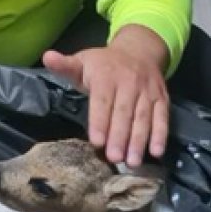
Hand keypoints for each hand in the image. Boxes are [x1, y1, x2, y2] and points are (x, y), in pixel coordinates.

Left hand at [43, 25, 170, 167]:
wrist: (139, 49)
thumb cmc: (104, 64)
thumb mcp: (82, 61)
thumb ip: (65, 66)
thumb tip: (47, 57)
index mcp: (106, 75)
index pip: (102, 100)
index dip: (100, 121)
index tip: (97, 142)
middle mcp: (129, 82)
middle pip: (124, 112)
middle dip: (119, 136)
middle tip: (114, 158)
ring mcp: (147, 91)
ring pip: (143, 117)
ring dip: (139, 140)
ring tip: (132, 162)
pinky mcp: (161, 98)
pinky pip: (162, 116)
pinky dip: (161, 134)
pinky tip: (156, 152)